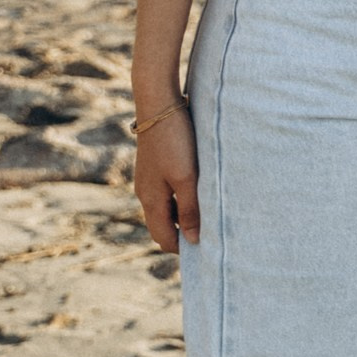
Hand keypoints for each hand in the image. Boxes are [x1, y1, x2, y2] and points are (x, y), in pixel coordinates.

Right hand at [133, 103, 199, 251]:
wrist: (159, 105)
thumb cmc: (175, 141)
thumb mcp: (186, 177)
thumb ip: (190, 209)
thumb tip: (194, 240)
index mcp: (151, 201)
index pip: (163, 238)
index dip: (182, 248)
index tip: (205, 251)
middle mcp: (146, 193)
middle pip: (163, 226)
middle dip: (182, 234)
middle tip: (211, 235)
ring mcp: (148, 179)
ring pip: (165, 209)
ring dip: (183, 216)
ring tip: (209, 215)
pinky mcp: (155, 166)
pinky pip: (167, 192)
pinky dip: (180, 199)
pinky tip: (199, 191)